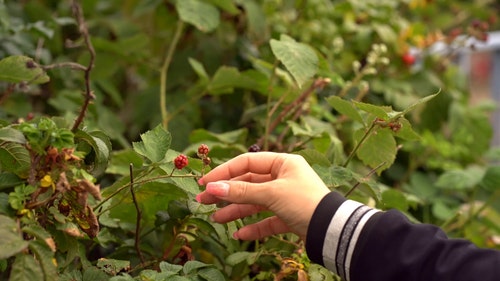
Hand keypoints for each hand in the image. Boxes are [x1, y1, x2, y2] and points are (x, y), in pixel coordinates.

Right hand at [196, 152, 329, 240]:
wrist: (332, 229)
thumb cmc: (304, 202)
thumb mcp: (271, 193)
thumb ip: (241, 191)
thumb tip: (212, 188)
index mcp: (283, 163)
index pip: (247, 163)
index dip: (224, 172)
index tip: (205, 182)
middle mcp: (284, 177)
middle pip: (248, 183)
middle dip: (226, 193)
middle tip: (203, 201)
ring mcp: (286, 197)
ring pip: (255, 202)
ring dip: (236, 210)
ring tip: (217, 219)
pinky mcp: (289, 216)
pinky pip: (267, 220)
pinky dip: (254, 226)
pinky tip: (240, 234)